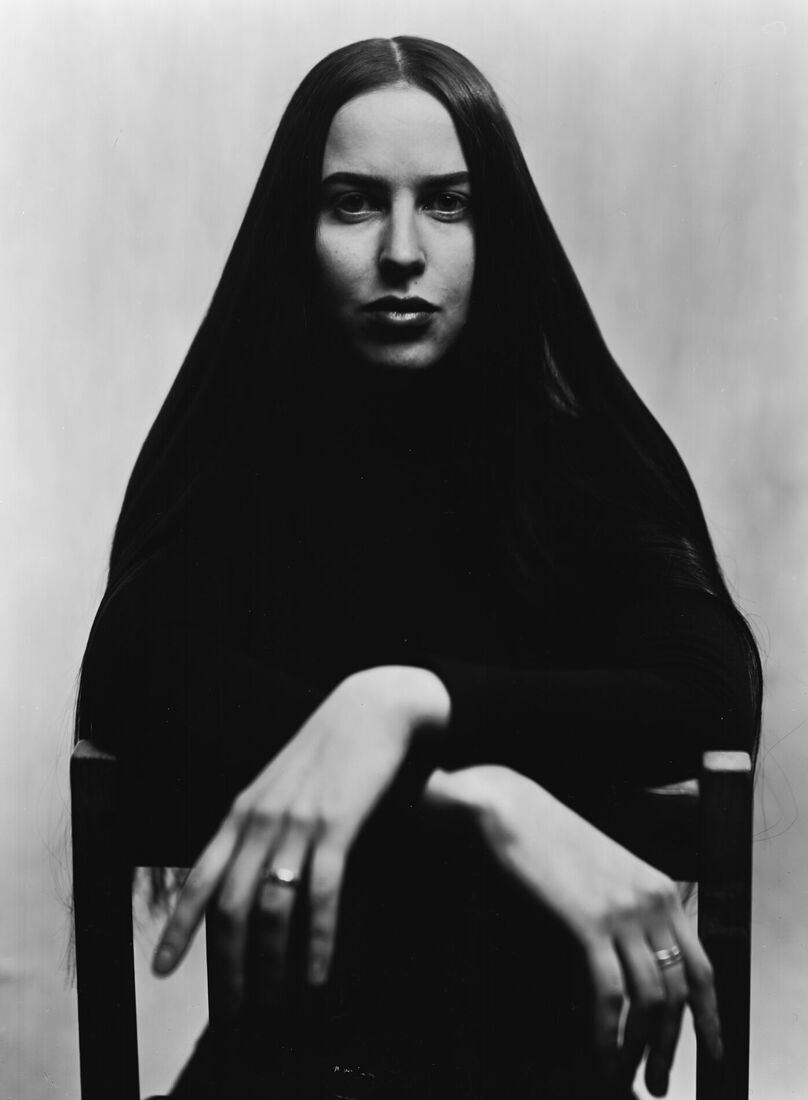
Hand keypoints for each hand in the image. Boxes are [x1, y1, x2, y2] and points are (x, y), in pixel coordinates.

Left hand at [152, 665, 449, 1014]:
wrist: (375, 706)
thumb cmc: (332, 750)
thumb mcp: (282, 784)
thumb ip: (262, 826)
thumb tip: (251, 880)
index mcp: (242, 811)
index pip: (198, 877)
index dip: (178, 928)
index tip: (160, 971)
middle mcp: (260, 819)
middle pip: (229, 906)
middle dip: (227, 966)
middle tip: (234, 1012)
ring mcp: (297, 822)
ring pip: (269, 907)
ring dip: (271, 963)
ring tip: (277, 1003)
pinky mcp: (337, 824)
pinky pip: (321, 893)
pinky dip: (317, 940)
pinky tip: (317, 974)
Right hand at [429, 765, 721, 1096]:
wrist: (512, 808)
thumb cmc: (551, 839)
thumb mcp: (607, 871)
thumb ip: (630, 910)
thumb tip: (638, 964)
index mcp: (662, 890)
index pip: (703, 967)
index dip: (710, 1017)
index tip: (712, 1053)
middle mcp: (654, 900)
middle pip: (681, 991)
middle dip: (674, 1047)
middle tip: (661, 1083)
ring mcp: (623, 911)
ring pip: (650, 1000)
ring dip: (641, 1049)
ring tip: (625, 1079)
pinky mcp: (588, 921)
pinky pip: (610, 994)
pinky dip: (608, 1034)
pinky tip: (600, 1055)